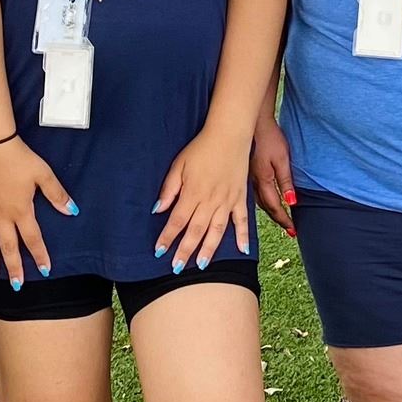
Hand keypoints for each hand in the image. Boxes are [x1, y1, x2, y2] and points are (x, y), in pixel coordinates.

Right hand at [0, 138, 74, 288]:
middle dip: (13, 267)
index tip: (45, 270)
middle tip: (16, 285)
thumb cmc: (20, 158)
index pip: (33, 239)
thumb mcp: (43, 174)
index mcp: (21, 211)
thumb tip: (72, 211)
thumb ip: (57, 195)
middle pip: (8, 246)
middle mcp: (2, 215)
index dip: (39, 255)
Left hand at [155, 122, 251, 270]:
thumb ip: (169, 189)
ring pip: (217, 231)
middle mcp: (210, 200)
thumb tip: (158, 210)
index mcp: (193, 193)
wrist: (228, 134)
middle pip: (195, 231)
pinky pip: (242, 220)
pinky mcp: (240, 198)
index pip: (177, 221)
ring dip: (209, 249)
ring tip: (202, 265)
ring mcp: (227, 201)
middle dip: (185, 251)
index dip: (167, 238)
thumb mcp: (178, 165)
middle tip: (177, 267)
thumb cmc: (201, 148)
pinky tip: (241, 250)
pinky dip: (243, 236)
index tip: (159, 252)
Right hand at [250, 113, 296, 234]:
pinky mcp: (249, 173)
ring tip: (280, 219)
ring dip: (271, 212)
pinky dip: (264, 203)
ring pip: (259, 202)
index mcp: (263, 180)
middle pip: (266, 208)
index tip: (293, 230)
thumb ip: (286, 182)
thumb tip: (291, 202)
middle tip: (289, 229)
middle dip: (278, 219)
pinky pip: (255, 194)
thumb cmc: (270, 139)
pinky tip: (266, 202)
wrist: (255, 124)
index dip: (284, 219)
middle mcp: (254, 183)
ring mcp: (249, 178)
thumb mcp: (282, 159)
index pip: (275, 207)